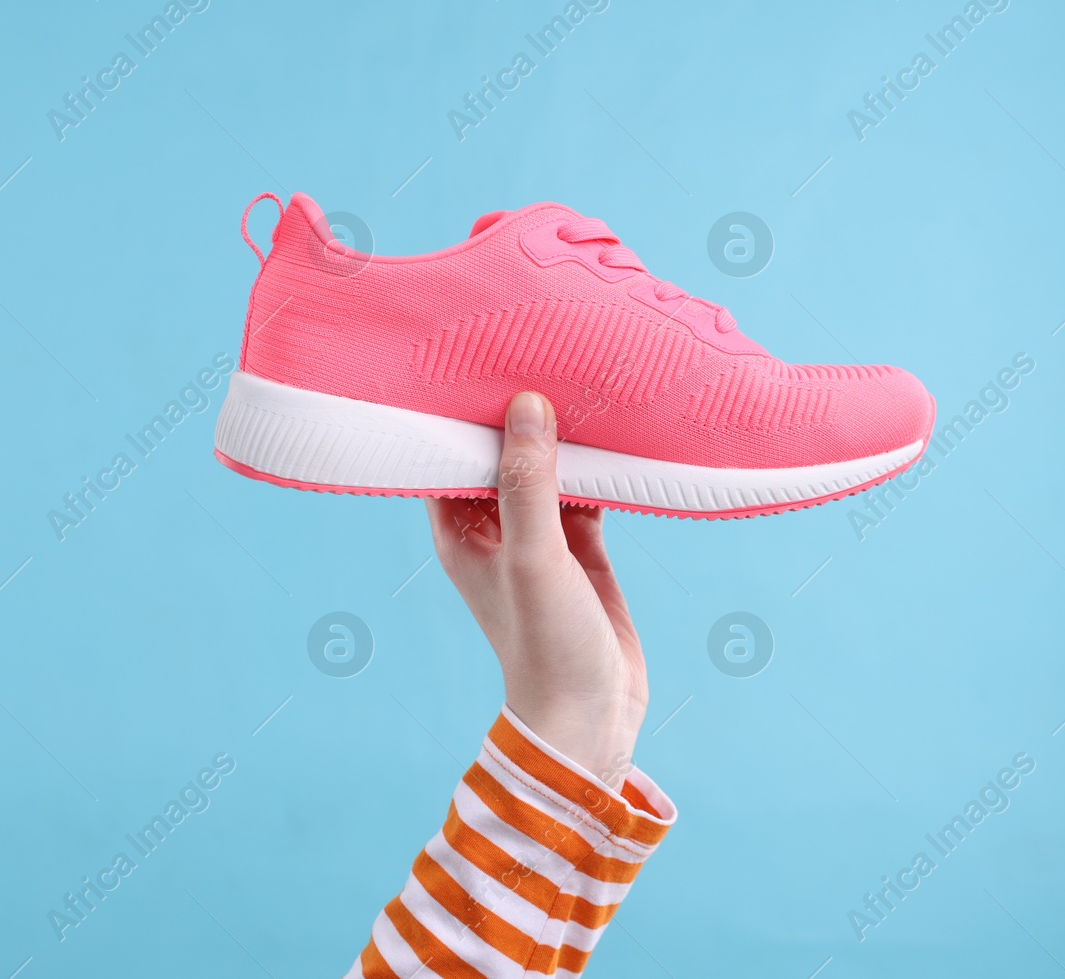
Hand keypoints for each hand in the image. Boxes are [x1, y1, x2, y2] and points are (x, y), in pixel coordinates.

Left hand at [427, 392, 647, 790]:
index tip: (477, 357)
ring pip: (546, 471)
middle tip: (538, 349)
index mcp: (459, 533)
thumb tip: (527, 404)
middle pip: (500, 456)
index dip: (458, 411)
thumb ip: (528, 483)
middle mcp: (494, 531)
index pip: (448, 455)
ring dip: (562, 437)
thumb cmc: (546, 645)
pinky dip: (598, 467)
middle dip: (517, 413)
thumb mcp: (534, 557)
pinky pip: (585, 493)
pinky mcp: (582, 551)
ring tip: (581, 377)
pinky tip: (617, 432)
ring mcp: (539, 540)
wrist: (594, 716)